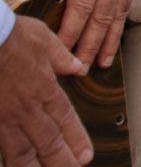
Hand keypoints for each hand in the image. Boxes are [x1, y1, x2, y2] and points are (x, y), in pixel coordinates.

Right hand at [0, 14, 91, 166]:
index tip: (85, 156)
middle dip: (60, 162)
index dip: (76, 140)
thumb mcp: (44, 40)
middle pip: (47, 142)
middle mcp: (26, 107)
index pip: (65, 120)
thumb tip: (78, 68)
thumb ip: (62, 58)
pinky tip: (10, 165)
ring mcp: (3, 116)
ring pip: (20, 151)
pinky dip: (5, 157)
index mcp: (44, 88)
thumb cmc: (10, 34)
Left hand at [7, 0, 140, 70]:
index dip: (69, 33)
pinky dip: (120, 25)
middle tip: (79, 69)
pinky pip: (126, 5)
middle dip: (89, 46)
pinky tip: (113, 39)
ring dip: (107, 41)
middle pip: (100, 18)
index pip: (80, 8)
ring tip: (99, 63)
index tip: (59, 52)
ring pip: (116, 15)